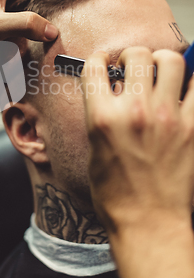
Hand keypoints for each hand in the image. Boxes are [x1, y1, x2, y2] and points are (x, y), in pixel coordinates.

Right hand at [81, 47, 193, 231]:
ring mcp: (166, 117)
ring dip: (164, 60)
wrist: (148, 223)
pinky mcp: (192, 128)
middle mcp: (134, 111)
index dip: (97, 59)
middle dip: (133, 55)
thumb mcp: (93, 150)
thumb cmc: (116, 193)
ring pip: (171, 61)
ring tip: (161, 70)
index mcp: (102, 117)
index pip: (95, 67)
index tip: (103, 62)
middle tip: (134, 64)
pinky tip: (185, 89)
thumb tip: (112, 91)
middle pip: (137, 55)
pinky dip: (192, 82)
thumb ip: (100, 115)